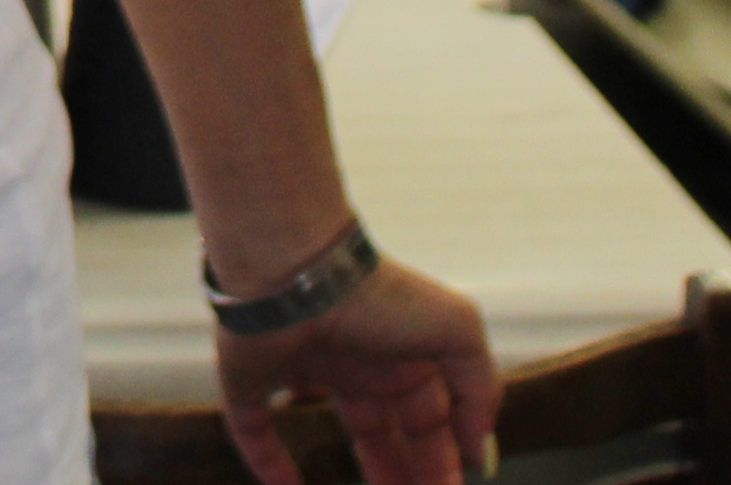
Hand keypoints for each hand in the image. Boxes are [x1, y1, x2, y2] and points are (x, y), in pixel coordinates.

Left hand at [212, 256, 500, 484]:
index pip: (430, 421)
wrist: (295, 267)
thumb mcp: (457, 333)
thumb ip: (480, 391)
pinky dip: (268, 461)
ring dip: (357, 471)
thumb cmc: (378, 296)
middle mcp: (356, 363)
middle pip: (386, 433)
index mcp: (402, 354)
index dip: (443, 462)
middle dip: (407, 474)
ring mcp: (303, 369)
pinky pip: (255, 428)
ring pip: (332, 431)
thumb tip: (478, 450)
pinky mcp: (251, 378)